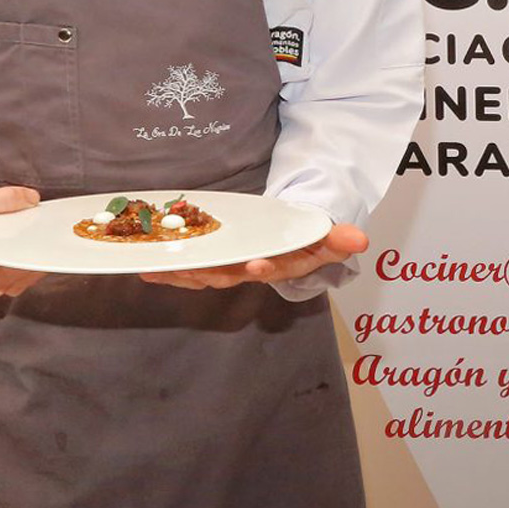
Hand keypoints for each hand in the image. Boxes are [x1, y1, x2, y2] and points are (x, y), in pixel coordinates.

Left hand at [140, 222, 368, 290]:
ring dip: (181, 273)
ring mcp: (229, 268)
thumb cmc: (306, 232)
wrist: (289, 234)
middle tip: (190, 267)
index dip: (266, 266)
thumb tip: (361, 240)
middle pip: (231, 274)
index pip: (276, 267)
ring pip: (204, 275)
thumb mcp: (325, 233)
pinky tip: (146, 267)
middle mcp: (252, 270)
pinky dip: (169, 269)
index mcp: (282, 263)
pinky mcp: (212, 262)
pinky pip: (189, 269)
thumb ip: (339, 237)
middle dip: (209, 272)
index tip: (256, 262)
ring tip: (158, 266)